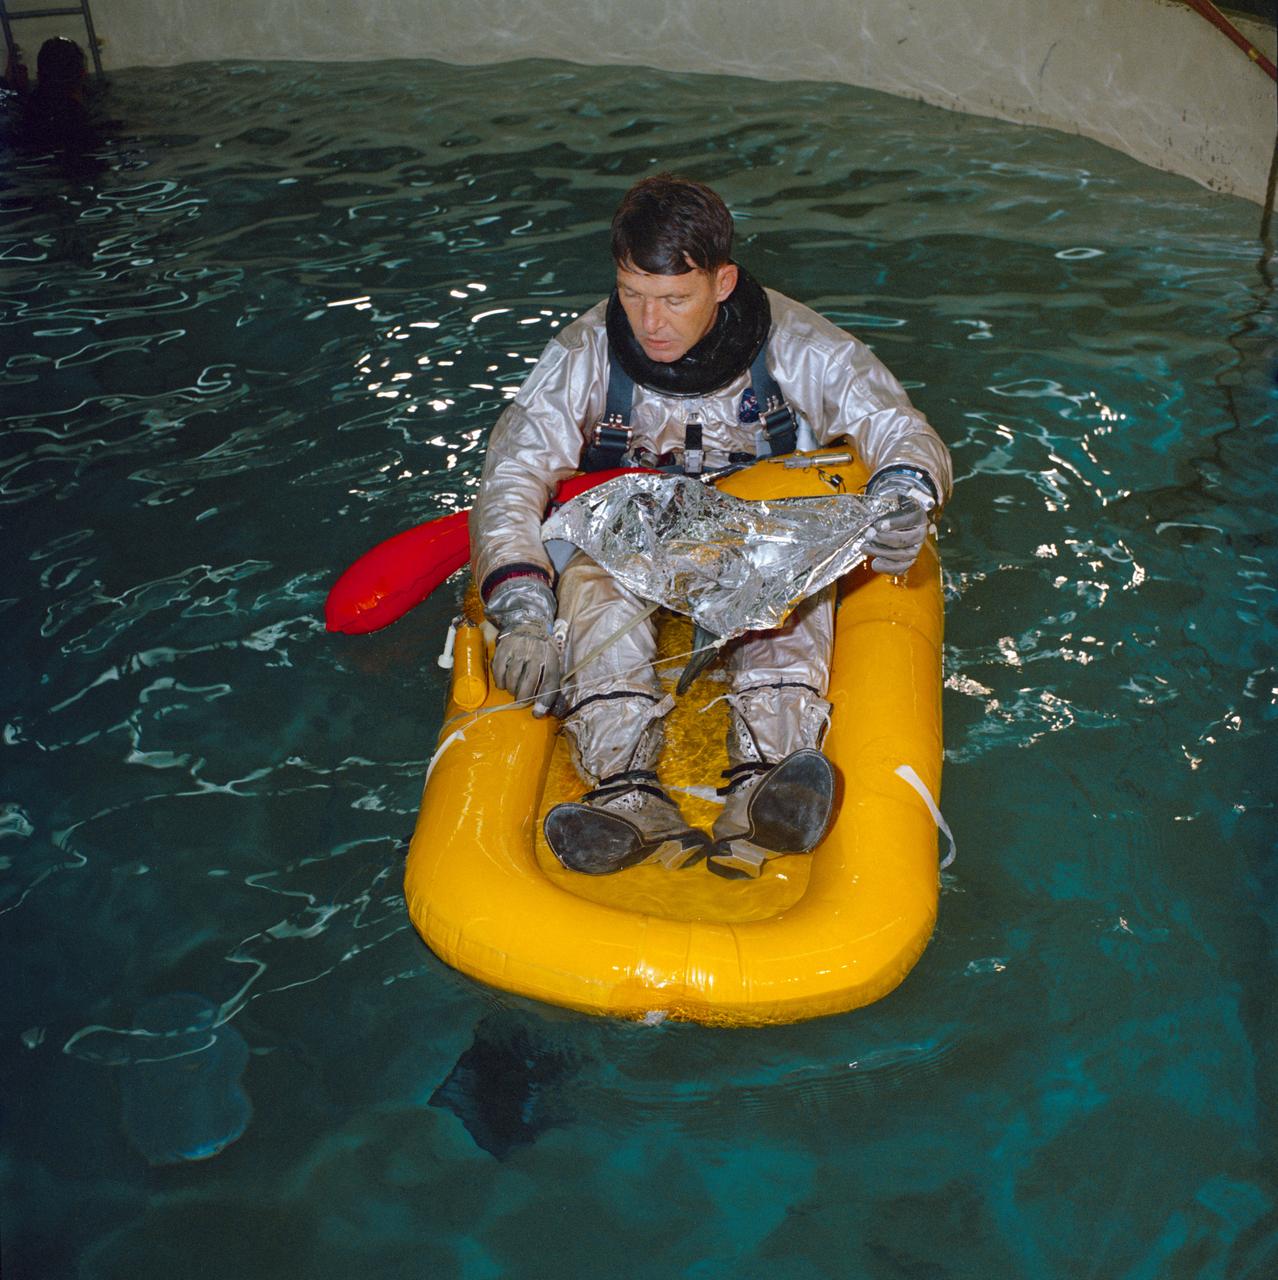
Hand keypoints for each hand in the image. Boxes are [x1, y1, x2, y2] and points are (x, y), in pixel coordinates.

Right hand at [486, 576, 560, 715]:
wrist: (529, 625)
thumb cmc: (542, 651)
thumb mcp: (552, 665)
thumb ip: (549, 688)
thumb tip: (540, 713)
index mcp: (550, 659)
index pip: (549, 684)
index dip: (543, 701)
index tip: (536, 713)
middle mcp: (535, 655)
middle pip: (528, 684)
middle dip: (523, 697)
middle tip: (521, 700)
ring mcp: (518, 651)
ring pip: (513, 678)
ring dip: (512, 690)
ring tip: (513, 691)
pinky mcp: (504, 648)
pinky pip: (499, 670)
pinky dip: (500, 681)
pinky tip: (503, 684)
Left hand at [865, 471, 935, 576]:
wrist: (900, 514)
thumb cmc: (894, 508)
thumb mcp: (892, 499)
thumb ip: (885, 502)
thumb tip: (873, 508)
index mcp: (918, 516)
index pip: (909, 520)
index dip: (894, 523)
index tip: (878, 525)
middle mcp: (920, 533)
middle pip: (905, 540)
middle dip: (883, 540)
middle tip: (868, 536)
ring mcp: (916, 548)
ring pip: (903, 556)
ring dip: (881, 553)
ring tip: (865, 548)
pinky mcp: (909, 560)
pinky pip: (902, 568)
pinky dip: (888, 568)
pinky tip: (875, 563)